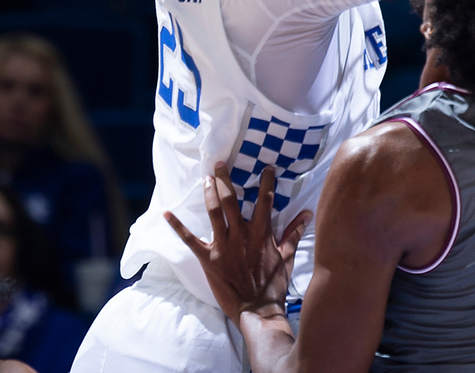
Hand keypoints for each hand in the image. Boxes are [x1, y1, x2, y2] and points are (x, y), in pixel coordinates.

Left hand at [164, 164, 309, 325]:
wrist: (256, 310)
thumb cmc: (273, 284)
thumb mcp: (287, 256)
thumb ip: (294, 233)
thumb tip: (306, 214)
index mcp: (261, 232)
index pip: (264, 199)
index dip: (266, 181)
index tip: (266, 168)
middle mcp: (241, 234)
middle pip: (232, 199)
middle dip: (225, 179)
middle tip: (220, 164)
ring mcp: (223, 246)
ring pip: (214, 212)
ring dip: (209, 193)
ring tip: (206, 179)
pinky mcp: (209, 259)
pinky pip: (190, 239)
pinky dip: (177, 226)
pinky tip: (167, 213)